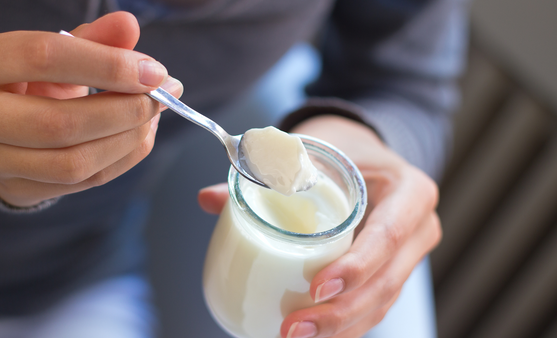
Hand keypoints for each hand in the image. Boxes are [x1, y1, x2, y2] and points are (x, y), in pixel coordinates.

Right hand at [0, 12, 182, 206]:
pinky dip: (125, 158)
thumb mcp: (45, 50)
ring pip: (75, 163)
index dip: (107, 65)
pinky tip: (139, 134)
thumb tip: (129, 26)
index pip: (44, 58)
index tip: (153, 70)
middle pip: (62, 123)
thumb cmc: (18, 78)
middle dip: (126, 110)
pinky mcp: (18, 188)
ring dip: (130, 139)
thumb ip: (88, 39)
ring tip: (153, 114)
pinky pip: (85, 181)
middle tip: (162, 94)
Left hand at [198, 115, 440, 337]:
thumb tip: (208, 199)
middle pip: (386, 283)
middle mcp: (418, 229)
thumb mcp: (313, 150)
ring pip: (379, 304)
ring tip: (292, 337)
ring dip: (338, 329)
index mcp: (410, 192)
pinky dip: (342, 326)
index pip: (388, 235)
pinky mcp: (390, 274)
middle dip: (340, 314)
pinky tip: (311, 336)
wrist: (365, 157)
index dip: (356, 266)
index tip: (316, 287)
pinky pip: (371, 308)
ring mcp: (407, 257)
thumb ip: (263, 173)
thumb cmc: (341, 150)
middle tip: (293, 329)